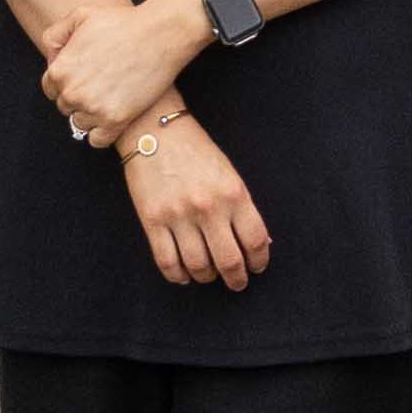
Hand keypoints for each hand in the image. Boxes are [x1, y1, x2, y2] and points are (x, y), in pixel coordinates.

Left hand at [45, 0, 213, 148]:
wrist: (160, 34)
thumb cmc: (122, 22)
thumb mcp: (80, 15)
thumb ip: (55, 34)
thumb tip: (51, 56)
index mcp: (60, 70)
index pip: (51, 88)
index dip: (67, 81)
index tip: (85, 76)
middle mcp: (72, 93)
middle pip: (65, 107)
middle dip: (79, 97)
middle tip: (101, 83)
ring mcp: (94, 109)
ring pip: (80, 124)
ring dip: (91, 115)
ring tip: (110, 97)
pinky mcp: (116, 121)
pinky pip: (97, 140)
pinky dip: (102, 132)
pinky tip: (113, 116)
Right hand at [122, 105, 272, 292]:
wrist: (153, 130)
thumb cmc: (196, 152)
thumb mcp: (228, 174)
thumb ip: (242, 208)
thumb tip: (258, 243)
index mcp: (234, 193)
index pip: (255, 240)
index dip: (259, 261)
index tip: (257, 268)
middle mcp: (208, 207)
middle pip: (229, 261)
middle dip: (236, 279)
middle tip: (237, 283)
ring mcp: (178, 216)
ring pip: (198, 266)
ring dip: (207, 277)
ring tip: (209, 274)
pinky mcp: (152, 221)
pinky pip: (167, 262)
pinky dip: (178, 276)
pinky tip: (184, 275)